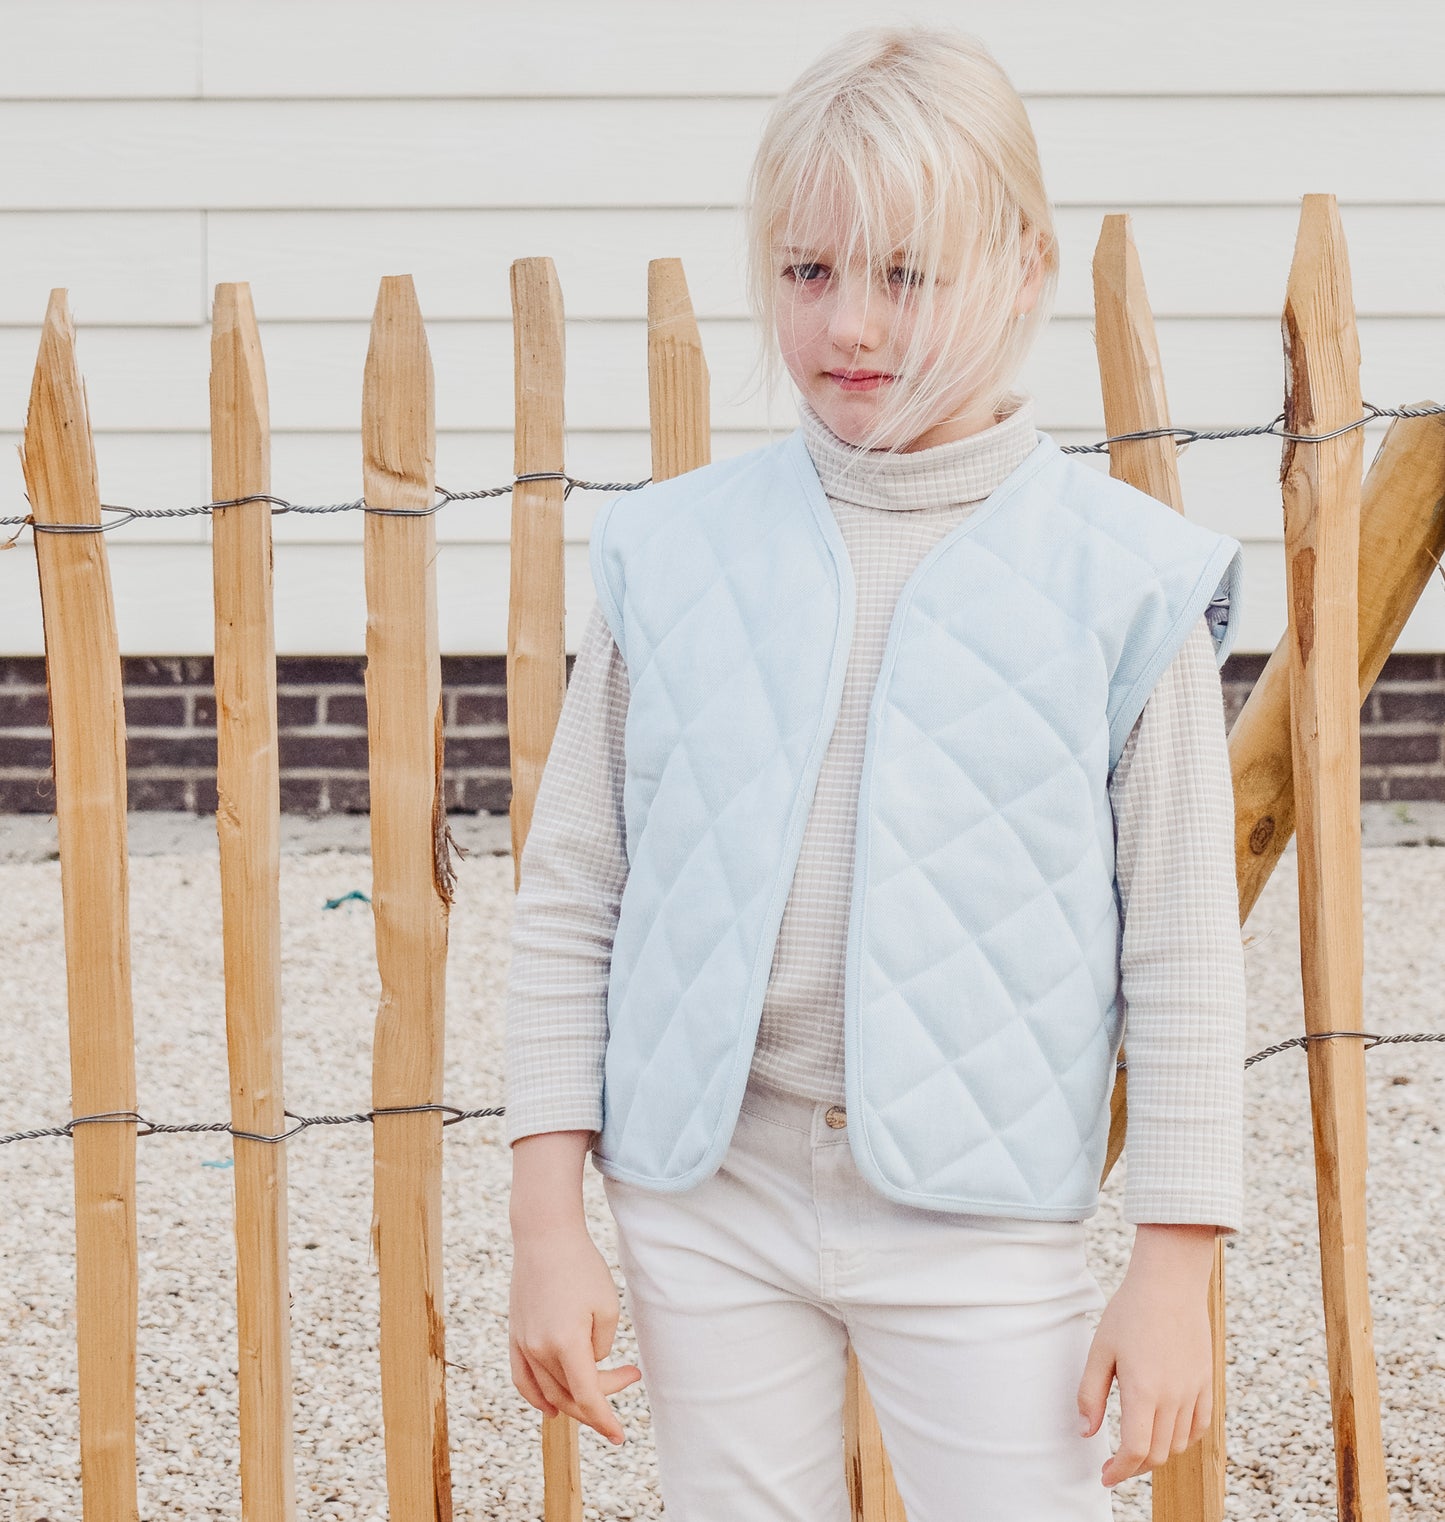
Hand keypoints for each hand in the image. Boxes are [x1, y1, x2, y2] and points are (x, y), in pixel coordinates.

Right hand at [509, 1222, 641, 1444]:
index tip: (621, 1435)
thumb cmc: (581, 1267)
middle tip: (630, 1374)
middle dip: (601, 1399)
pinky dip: (537, 1398)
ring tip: (602, 1388)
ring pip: (549, 1391)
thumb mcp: (606, 1307)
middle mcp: (539, 1350)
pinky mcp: (515, 1335)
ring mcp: (523, 1344)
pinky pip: (523, 1379)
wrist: (544, 1236)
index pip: (588, 1398)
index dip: (605, 1420)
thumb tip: (591, 1364)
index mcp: (566, 1345)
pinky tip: (550, 1409)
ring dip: (576, 1396)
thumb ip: (600, 1347)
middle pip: (570, 1397)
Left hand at [1076, 1224, 1215, 1487]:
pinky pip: (1199, 1426)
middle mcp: (1174, 1397)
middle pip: (1157, 1454)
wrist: (1170, 1283)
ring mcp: (1194, 1391)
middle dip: (1135, 1466)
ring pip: (1178, 1443)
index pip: (1136, 1451)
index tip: (1105, 1475)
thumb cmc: (1130, 1312)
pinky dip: (1182, 1438)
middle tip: (1115, 1462)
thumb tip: (1086, 1432)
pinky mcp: (1206, 1382)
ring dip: (1157, 1452)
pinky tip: (1165, 1430)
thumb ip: (1090, 1394)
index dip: (1120, 1471)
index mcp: (1144, 1391)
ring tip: (1136, 1443)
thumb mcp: (1100, 1350)